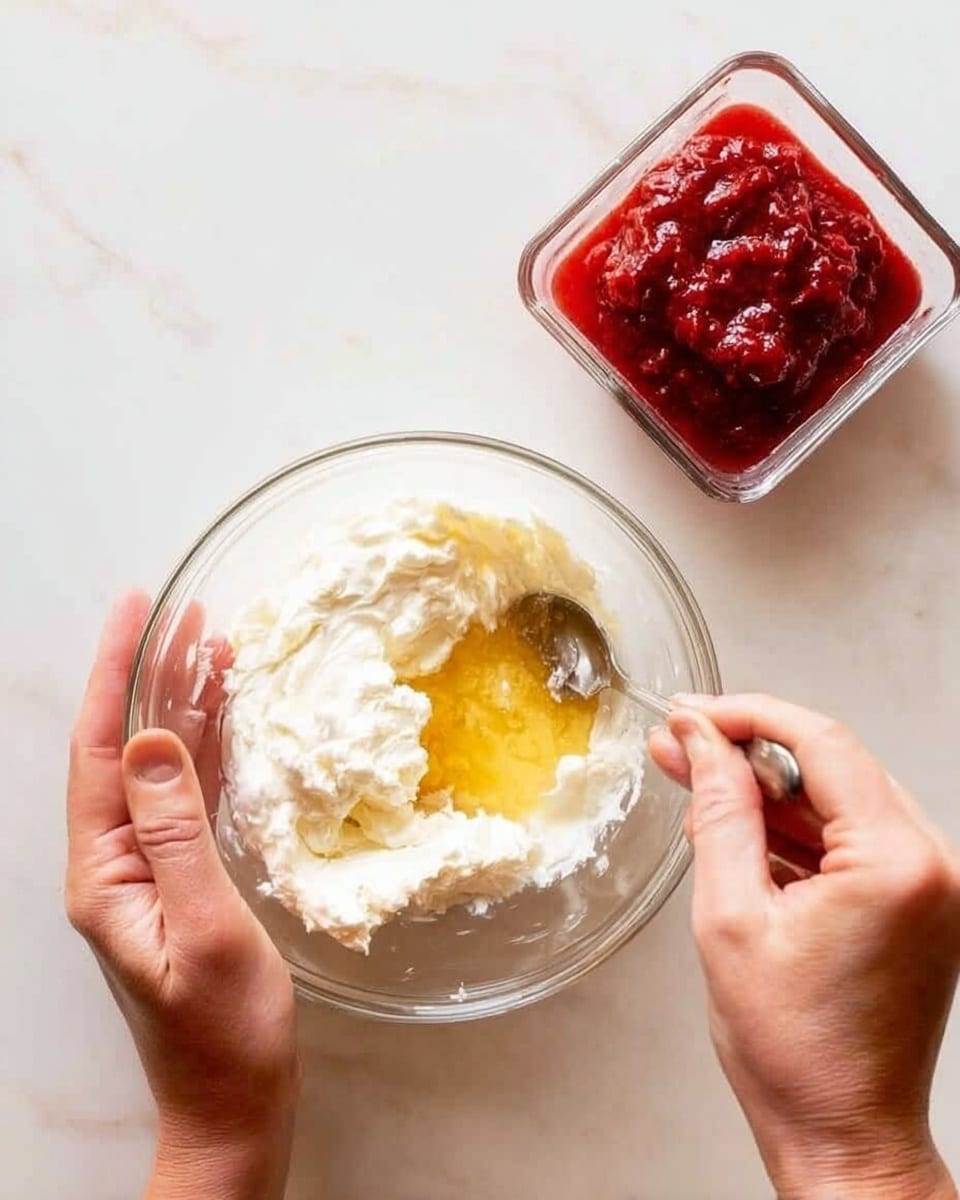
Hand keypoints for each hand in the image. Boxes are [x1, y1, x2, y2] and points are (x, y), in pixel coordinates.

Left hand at [66, 593, 298, 1199]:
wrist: (233, 1103)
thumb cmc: (222, 1031)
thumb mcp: (204, 928)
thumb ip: (174, 832)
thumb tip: (146, 739)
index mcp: (106, 870)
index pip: (101, 749)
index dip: (116, 672)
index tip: (137, 609)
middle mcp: (117, 860)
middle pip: (127, 745)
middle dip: (153, 673)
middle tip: (189, 611)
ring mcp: (148, 868)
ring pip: (160, 764)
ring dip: (183, 703)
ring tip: (214, 644)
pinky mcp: (182, 878)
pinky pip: (190, 795)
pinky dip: (209, 747)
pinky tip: (228, 717)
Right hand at [650, 695, 959, 1199]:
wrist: (843, 1135)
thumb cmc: (796, 1054)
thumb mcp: (731, 918)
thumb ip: (719, 813)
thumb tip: (703, 744)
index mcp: (898, 864)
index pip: (822, 743)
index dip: (747, 716)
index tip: (694, 714)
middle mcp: (931, 865)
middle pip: (832, 765)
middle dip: (748, 750)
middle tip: (679, 743)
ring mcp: (930, 885)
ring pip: (837, 800)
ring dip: (765, 790)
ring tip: (692, 779)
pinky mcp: (915, 904)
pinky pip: (849, 840)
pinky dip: (792, 830)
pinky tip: (734, 827)